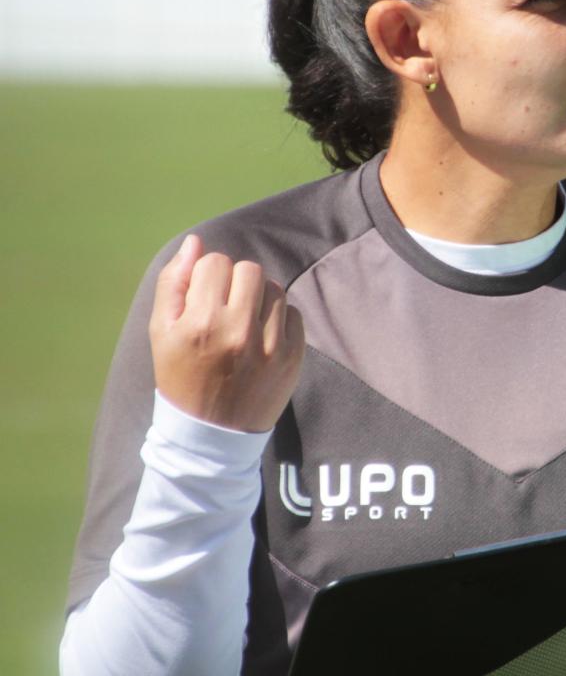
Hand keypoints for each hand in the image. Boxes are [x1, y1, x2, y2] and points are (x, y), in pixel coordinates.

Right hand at [149, 234, 304, 432]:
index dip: (208, 276)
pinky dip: (279, 319)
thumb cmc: (181, 376)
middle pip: (249, 270)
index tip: (204, 299)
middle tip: (225, 307)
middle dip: (236, 282)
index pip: (216, 262)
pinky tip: (261, 338)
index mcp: (200, 323)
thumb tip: (195, 242)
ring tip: (244, 322)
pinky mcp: (293, 358)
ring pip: (275, 288)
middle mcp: (237, 332)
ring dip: (259, 298)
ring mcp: (270, 346)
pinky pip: (293, 314)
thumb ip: (174, 282)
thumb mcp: (162, 332)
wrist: (213, 433)